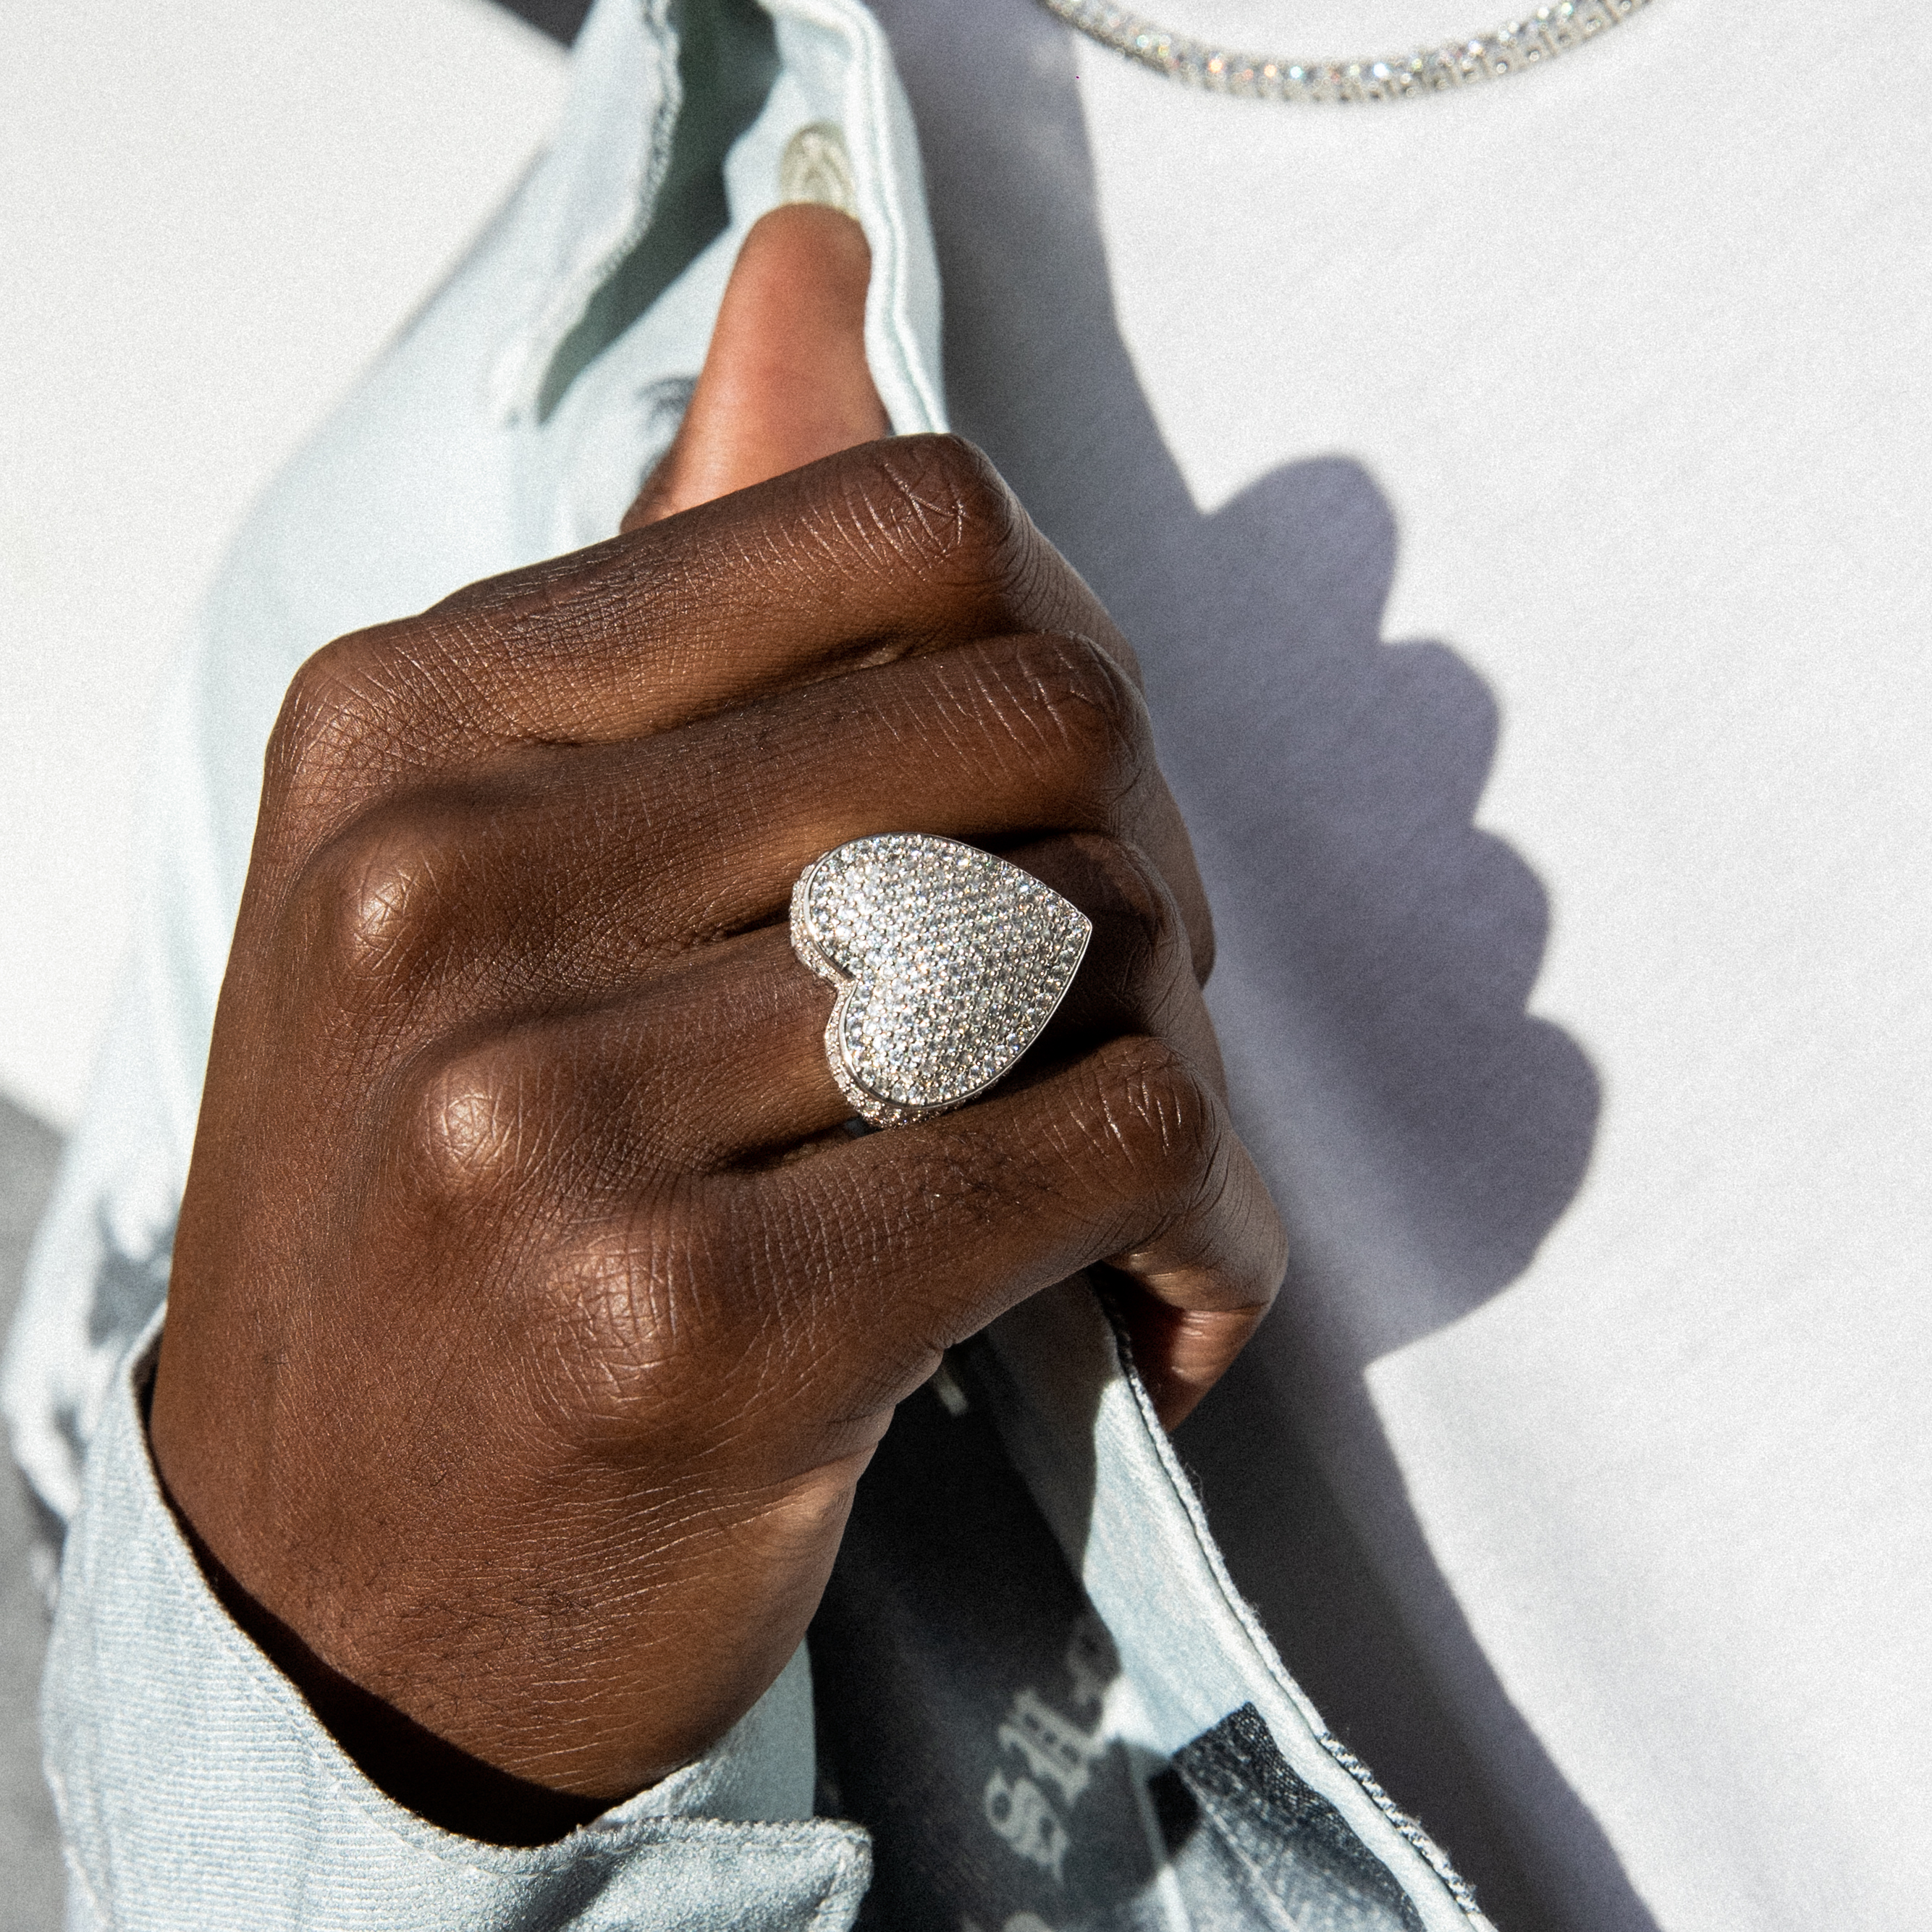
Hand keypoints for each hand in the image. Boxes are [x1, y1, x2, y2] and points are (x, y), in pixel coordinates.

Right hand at [148, 205, 1284, 1842]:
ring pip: (1083, 944)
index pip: (905, 528)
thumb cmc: (449, 1211)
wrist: (337, 1589)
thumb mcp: (501, 869)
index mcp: (414, 727)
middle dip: (1137, 870)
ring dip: (1164, 1061)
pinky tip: (1150, 1300)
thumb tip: (819, 253)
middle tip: (1115, 1006)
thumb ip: (689, 582)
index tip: (1052, 809)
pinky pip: (1113, 1145)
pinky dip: (1196, 1217)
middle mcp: (450, 888)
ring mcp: (548, 1115)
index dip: (1053, 661)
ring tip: (1105, 1170)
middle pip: (1033, 726)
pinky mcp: (695, 1328)